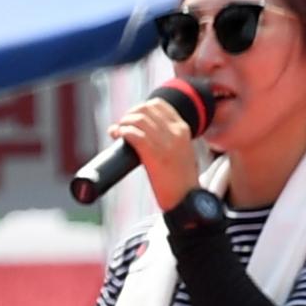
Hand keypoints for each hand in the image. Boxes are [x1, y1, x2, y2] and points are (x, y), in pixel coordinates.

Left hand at [104, 93, 207, 212]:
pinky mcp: (154, 156)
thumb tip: (140, 132)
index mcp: (183, 129)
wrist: (188, 201)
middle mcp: (175, 133)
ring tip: (117, 132)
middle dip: (129, 114)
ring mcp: (166, 144)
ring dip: (123, 123)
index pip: (159, 104)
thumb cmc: (181, 181)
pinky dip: (123, 132)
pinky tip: (118, 137)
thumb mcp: (181, 152)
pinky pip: (134, 135)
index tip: (132, 118)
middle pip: (146, 109)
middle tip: (122, 126)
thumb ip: (167, 140)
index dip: (140, 108)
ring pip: (138, 119)